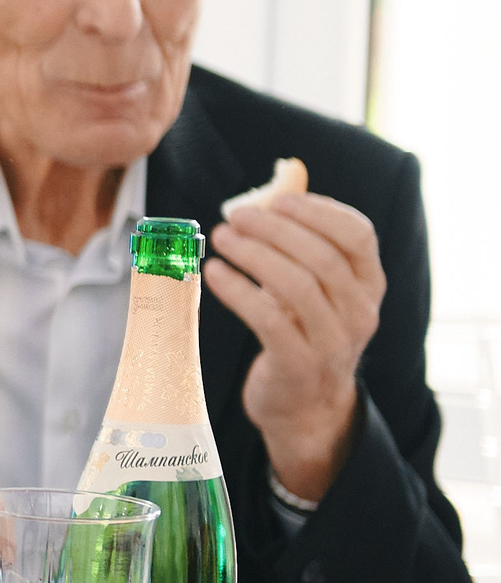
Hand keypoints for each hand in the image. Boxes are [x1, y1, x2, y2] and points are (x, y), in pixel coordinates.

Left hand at [207, 190, 383, 500]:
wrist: (305, 404)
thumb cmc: (302, 329)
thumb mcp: (314, 285)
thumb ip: (301, 238)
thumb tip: (280, 178)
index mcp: (369, 284)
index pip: (358, 235)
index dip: (317, 211)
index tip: (277, 200)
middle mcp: (361, 312)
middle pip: (321, 257)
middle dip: (274, 230)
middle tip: (234, 215)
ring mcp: (334, 342)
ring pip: (296, 286)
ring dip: (253, 255)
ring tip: (220, 239)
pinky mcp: (300, 365)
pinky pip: (268, 320)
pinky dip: (238, 291)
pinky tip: (213, 273)